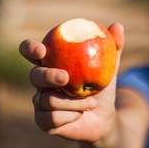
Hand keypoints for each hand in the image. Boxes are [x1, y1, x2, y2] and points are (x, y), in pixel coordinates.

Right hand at [18, 23, 124, 141]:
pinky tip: (81, 114)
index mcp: (50, 63)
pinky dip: (70, 116)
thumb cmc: (101, 87)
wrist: (103, 117)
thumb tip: (118, 26)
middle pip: (34, 76)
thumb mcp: (109, 67)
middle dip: (48, 76)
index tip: (43, 50)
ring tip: (90, 103)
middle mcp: (40, 82)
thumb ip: (112, 47)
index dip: (30, 48)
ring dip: (72, 102)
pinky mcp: (43, 121)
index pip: (30, 51)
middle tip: (66, 77)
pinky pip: (50, 118)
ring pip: (47, 100)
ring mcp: (39, 102)